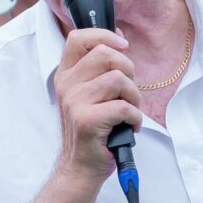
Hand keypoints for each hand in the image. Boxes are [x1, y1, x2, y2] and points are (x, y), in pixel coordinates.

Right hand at [54, 24, 140, 185]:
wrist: (81, 167)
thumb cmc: (94, 130)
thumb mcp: (91, 94)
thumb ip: (101, 69)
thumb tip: (120, 41)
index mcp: (67, 75)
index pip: (78, 38)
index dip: (104, 35)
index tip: (123, 46)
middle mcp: (67, 85)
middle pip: (105, 54)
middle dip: (128, 70)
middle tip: (128, 92)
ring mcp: (74, 102)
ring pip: (118, 79)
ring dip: (134, 97)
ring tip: (129, 112)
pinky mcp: (86, 120)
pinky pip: (124, 106)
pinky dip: (135, 117)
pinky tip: (129, 126)